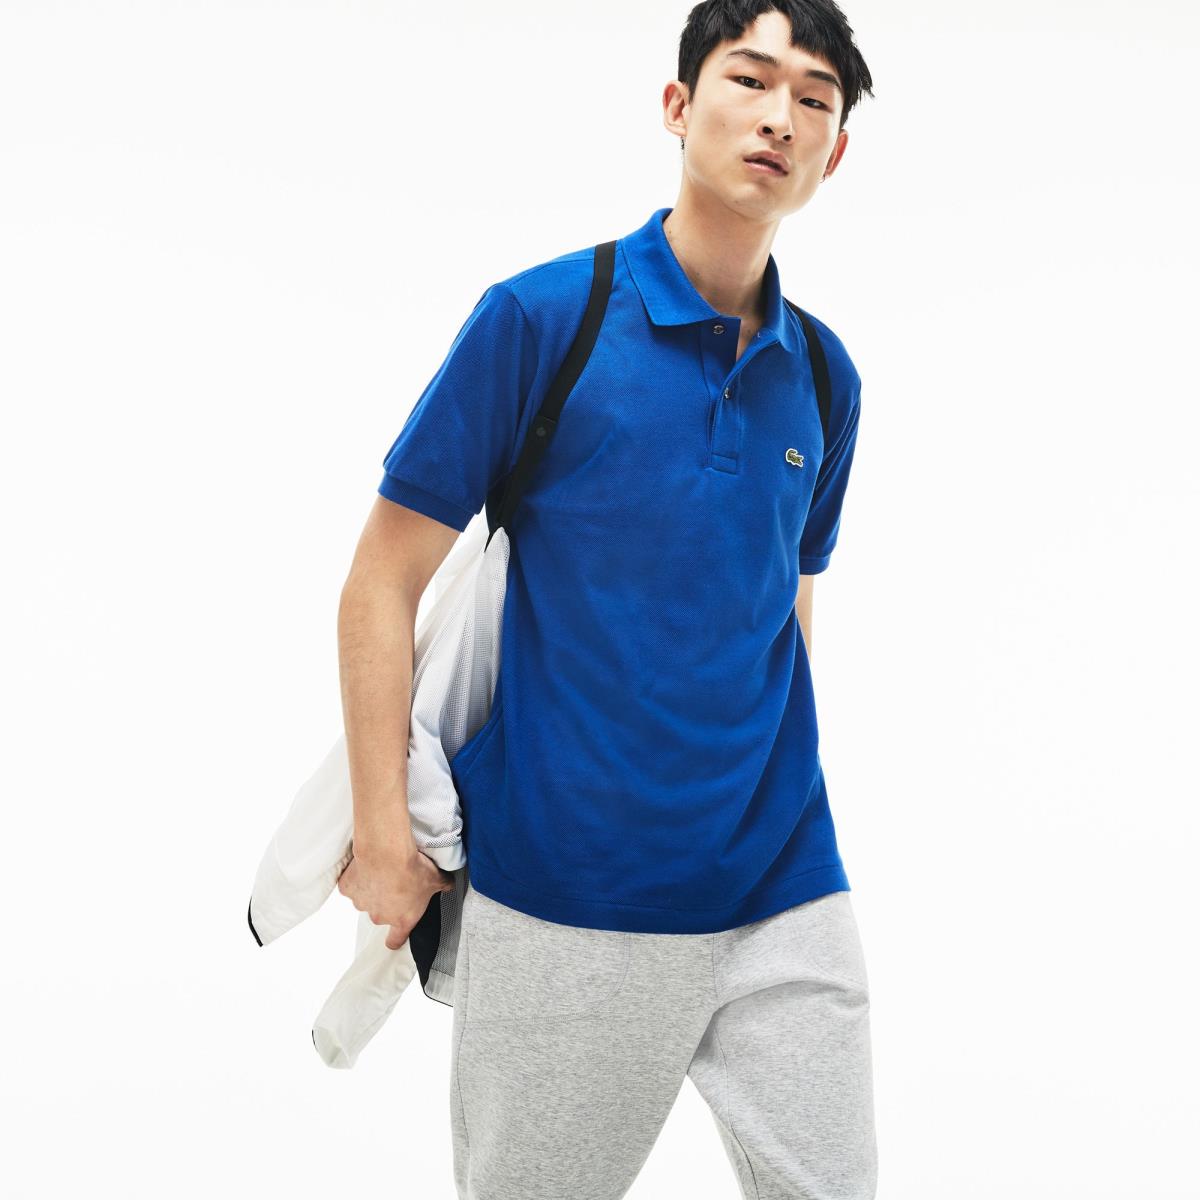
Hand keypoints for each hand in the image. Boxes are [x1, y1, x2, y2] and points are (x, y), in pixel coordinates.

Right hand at [336, 844, 455, 950]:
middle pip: (381, 914)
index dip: (396, 938)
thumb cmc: (412, 868)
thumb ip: (443, 885)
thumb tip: (449, 885)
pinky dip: (357, 876)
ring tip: (381, 870)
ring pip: (365, 899)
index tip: (396, 934)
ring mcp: (361, 903)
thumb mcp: (437, 878)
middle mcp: (379, 916)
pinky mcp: (347, 888)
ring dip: (371, 888)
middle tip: (395, 882)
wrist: (387, 852)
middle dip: (386, 901)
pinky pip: (351, 884)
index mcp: (401, 919)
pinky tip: (366, 864)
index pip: (395, 941)